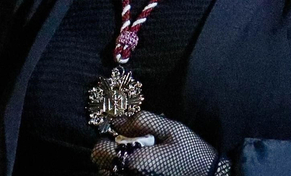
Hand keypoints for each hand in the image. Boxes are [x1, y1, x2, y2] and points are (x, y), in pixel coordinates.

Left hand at [112, 112, 228, 175]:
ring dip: (118, 163)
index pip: (99, 151)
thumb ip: (141, 121)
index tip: (121, 134)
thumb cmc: (191, 152)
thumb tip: (115, 120)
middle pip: (101, 165)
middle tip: (132, 145)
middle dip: (111, 152)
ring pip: (111, 172)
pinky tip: (145, 166)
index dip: (106, 139)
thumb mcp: (171, 129)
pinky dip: (127, 171)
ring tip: (140, 156)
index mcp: (135, 162)